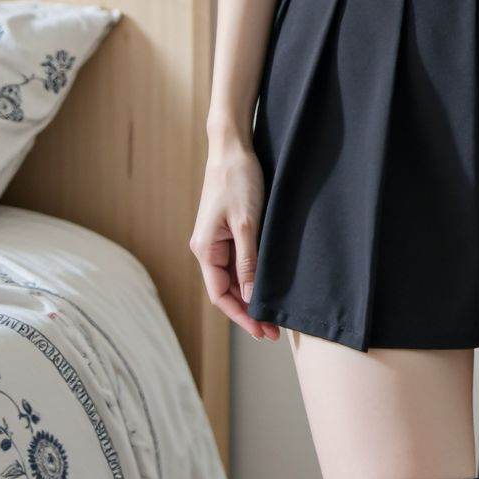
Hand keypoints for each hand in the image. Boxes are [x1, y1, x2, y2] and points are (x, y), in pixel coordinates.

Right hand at [189, 137, 280, 340]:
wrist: (232, 147)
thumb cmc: (238, 180)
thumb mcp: (247, 223)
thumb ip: (248, 261)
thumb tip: (250, 296)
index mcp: (205, 249)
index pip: (220, 295)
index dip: (241, 315)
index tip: (262, 331)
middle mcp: (206, 247)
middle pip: (226, 290)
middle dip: (248, 310)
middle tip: (273, 331)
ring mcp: (216, 239)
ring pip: (232, 277)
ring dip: (250, 295)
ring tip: (272, 314)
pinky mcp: (227, 229)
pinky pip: (237, 261)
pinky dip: (250, 276)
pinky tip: (266, 284)